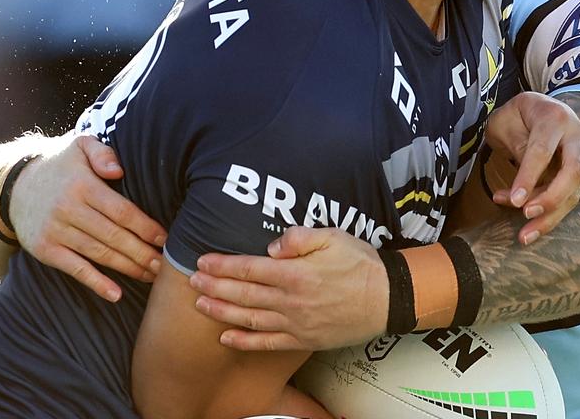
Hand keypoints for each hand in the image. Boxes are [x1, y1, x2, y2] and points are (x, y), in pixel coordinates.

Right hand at [10, 135, 167, 301]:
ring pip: (99, 254)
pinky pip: (75, 269)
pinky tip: (116, 294)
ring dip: (128, 268)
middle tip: (164, 265)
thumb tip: (118, 170)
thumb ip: (102, 152)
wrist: (14, 187)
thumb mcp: (79, 146)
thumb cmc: (60, 166)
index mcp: (82, 184)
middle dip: (142, 252)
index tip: (165, 239)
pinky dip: (96, 283)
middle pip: (114, 236)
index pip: (121, 210)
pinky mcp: (45, 249)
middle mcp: (68, 208)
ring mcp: (55, 231)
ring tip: (151, 276)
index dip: (146, 227)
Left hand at [190, 227, 386, 351]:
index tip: (202, 261)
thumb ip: (298, 238)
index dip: (222, 265)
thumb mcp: (332, 237)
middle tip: (191, 281)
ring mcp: (296, 324)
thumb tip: (271, 245)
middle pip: (243, 294)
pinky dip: (244, 342)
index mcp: (295, 274)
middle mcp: (290, 301)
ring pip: (249, 319)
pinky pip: (267, 343)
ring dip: (221, 312)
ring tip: (200, 304)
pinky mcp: (303, 340)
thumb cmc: (360, 264)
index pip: (249, 268)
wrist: (387, 298)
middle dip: (214, 286)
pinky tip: (225, 338)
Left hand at [484, 92, 579, 243]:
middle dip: (550, 199)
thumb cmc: (516, 115)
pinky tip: (531, 222)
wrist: (538, 107)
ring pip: (576, 190)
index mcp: (554, 117)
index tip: (514, 202)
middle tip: (526, 215)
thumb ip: (517, 147)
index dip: (528, 177)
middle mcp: (577, 133)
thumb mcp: (505, 123)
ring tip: (524, 233)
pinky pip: (574, 195)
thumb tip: (526, 186)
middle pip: (572, 172)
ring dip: (551, 214)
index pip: (542, 151)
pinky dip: (552, 211)